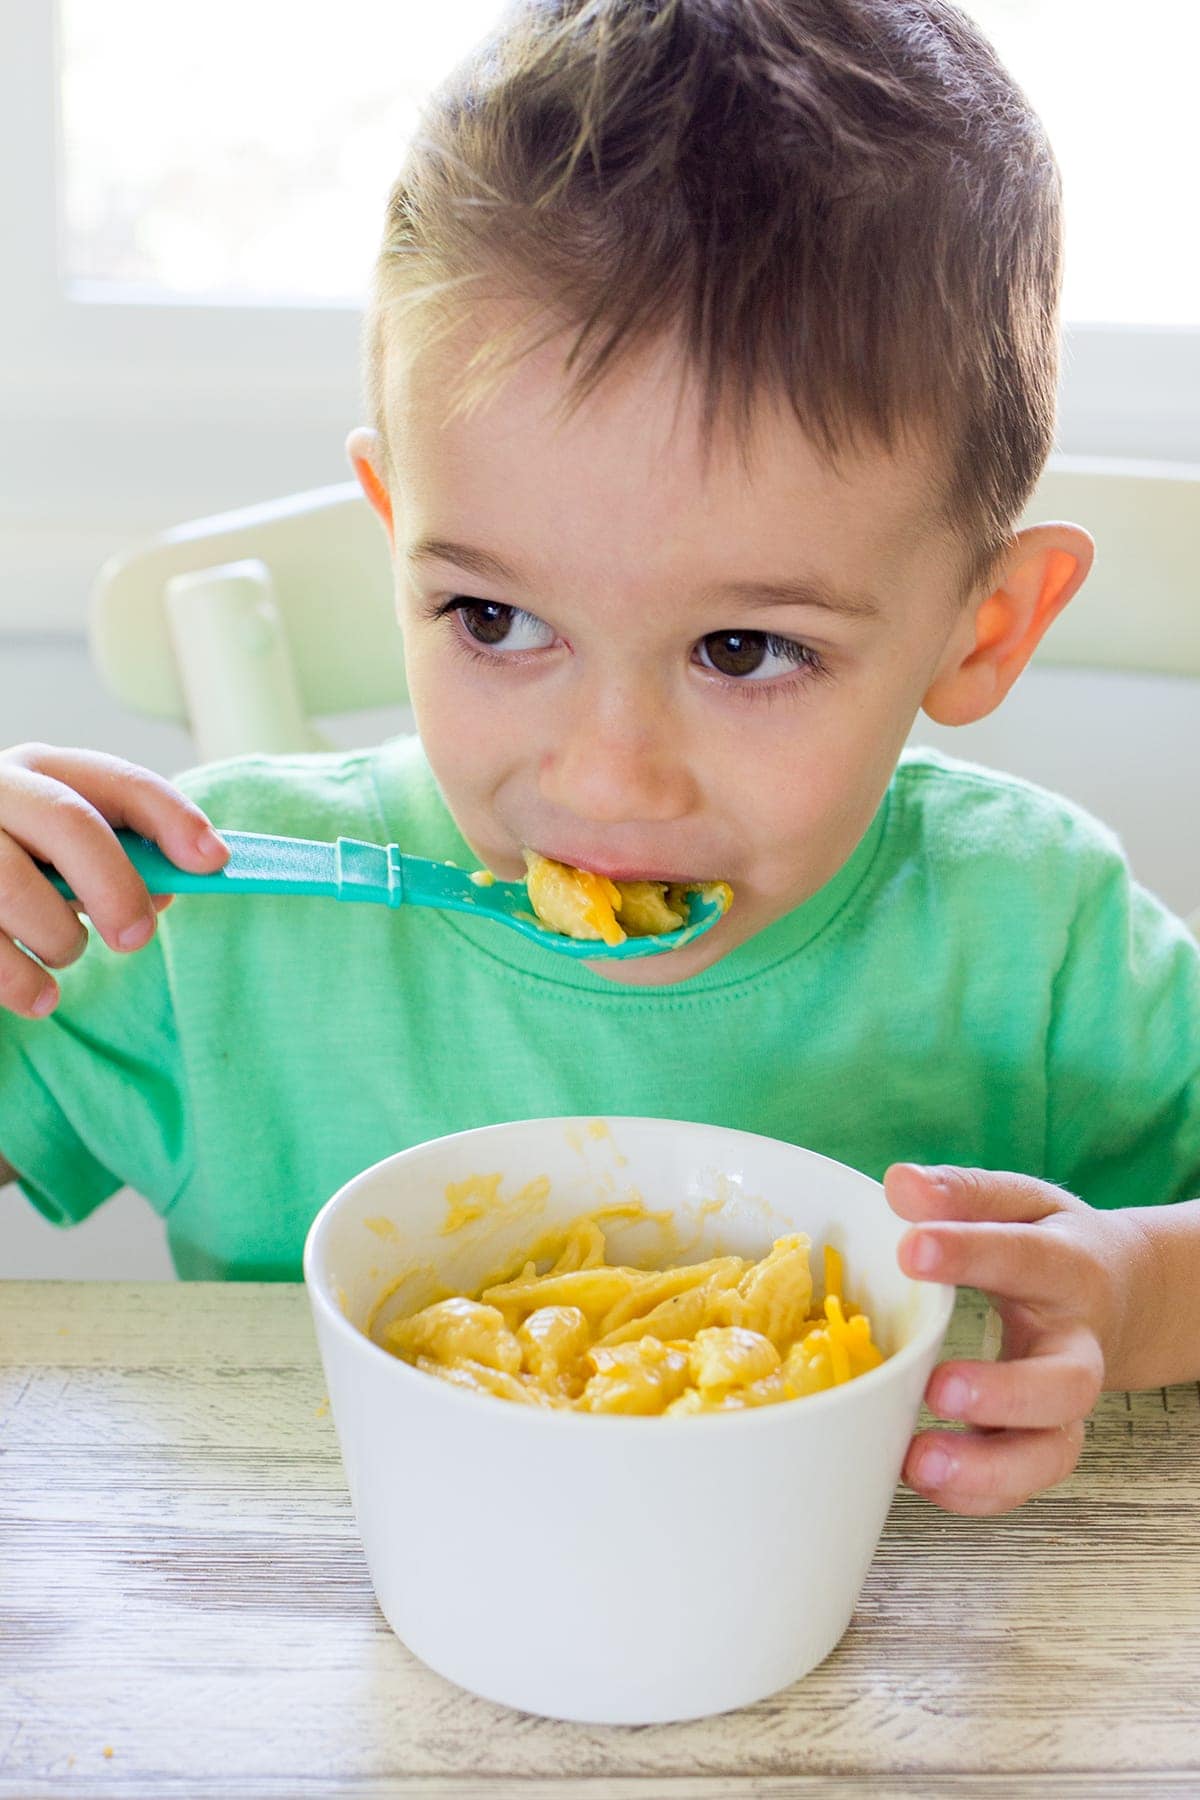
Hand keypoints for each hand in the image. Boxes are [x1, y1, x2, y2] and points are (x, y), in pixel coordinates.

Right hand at [0, 743, 228, 1019]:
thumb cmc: (18, 865)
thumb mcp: (62, 849)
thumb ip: (115, 857)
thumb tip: (168, 884)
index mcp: (42, 770)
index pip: (119, 782)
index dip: (173, 819)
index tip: (213, 863)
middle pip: (68, 822)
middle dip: (116, 884)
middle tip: (137, 937)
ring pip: (16, 886)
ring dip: (60, 938)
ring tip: (68, 956)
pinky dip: (20, 980)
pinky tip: (41, 997)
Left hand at [884, 1162, 1140, 1515]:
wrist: (1118, 1292)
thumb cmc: (1050, 1243)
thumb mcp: (1016, 1202)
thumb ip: (961, 1193)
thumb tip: (899, 1184)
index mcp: (1067, 1269)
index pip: (1022, 1258)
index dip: (967, 1254)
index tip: (909, 1247)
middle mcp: (1076, 1343)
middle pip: (1064, 1383)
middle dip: (1004, 1393)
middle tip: (938, 1389)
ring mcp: (1064, 1403)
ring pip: (1051, 1451)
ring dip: (989, 1467)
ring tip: (920, 1462)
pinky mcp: (1045, 1441)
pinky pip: (1023, 1482)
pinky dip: (977, 1494)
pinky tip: (922, 1480)